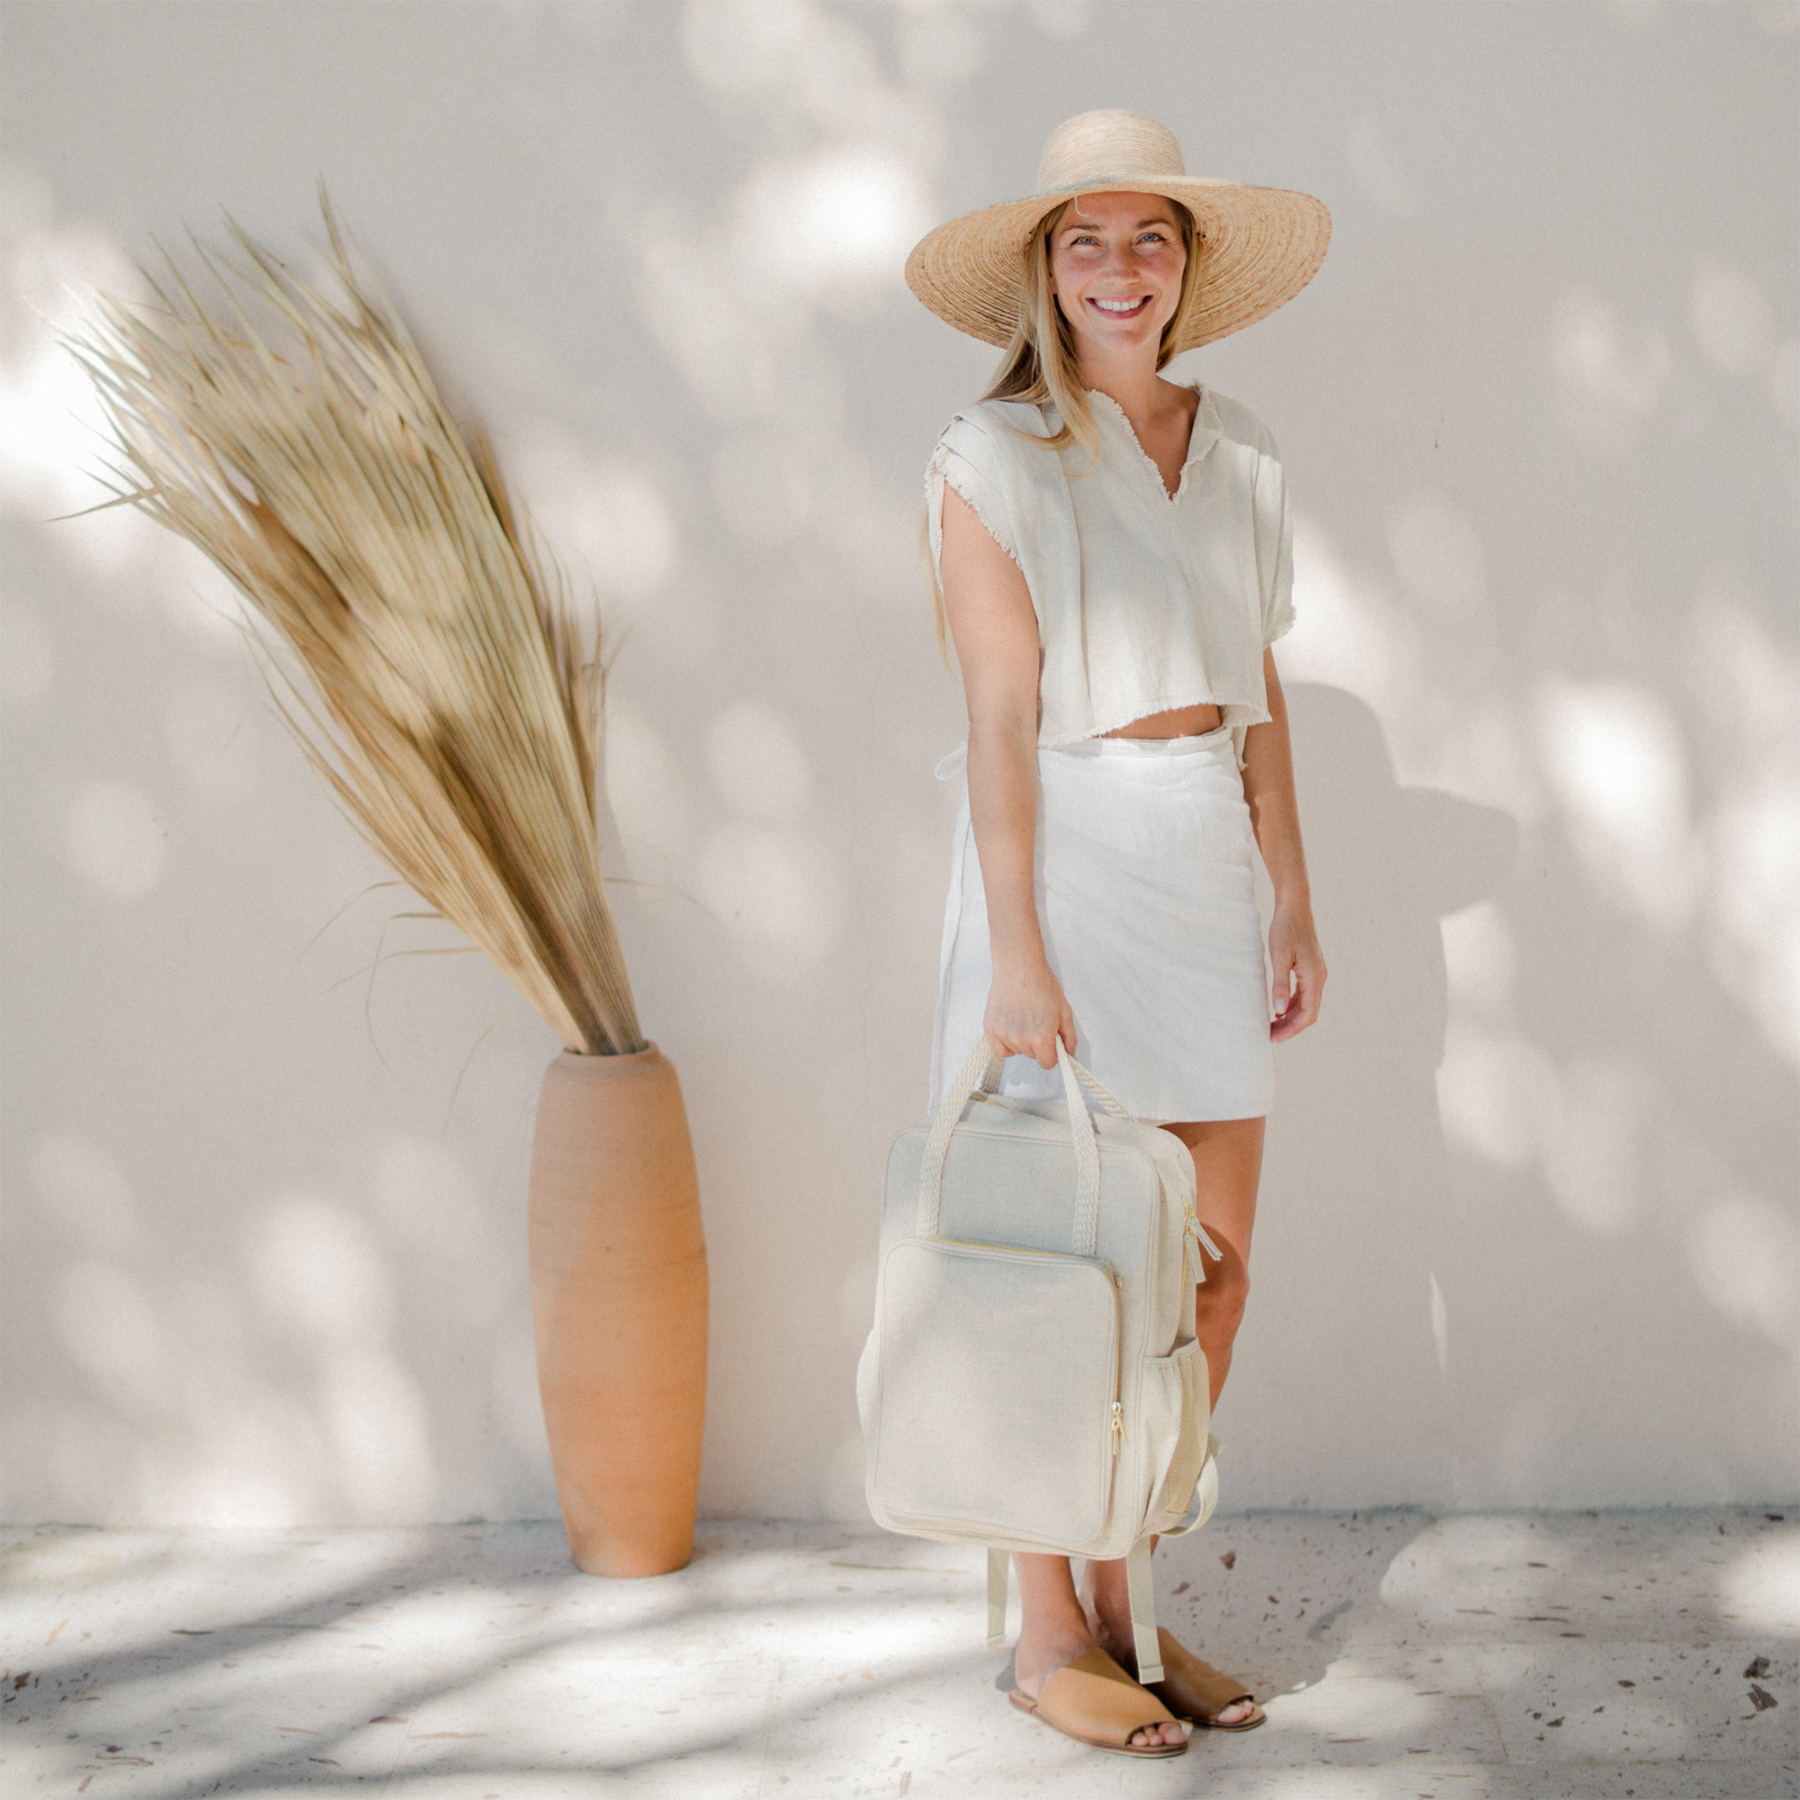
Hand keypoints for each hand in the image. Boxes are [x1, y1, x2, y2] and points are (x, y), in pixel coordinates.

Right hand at [984, 957, 1076, 1069]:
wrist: (1019, 966)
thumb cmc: (1042, 984)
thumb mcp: (1064, 1010)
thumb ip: (1069, 1037)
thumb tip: (1069, 1055)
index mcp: (1042, 1038)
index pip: (1048, 1063)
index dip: (1052, 1053)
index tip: (1050, 1041)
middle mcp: (1021, 1040)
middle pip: (1032, 1056)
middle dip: (1037, 1044)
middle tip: (1036, 1021)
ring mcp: (1004, 1035)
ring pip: (1017, 1051)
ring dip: (1021, 1042)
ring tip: (1023, 1018)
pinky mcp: (990, 1029)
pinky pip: (1000, 1050)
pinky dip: (1005, 1044)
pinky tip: (1011, 1027)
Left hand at [1269, 907, 1324, 1041]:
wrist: (1295, 907)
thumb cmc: (1286, 929)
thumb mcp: (1279, 957)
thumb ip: (1279, 984)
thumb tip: (1277, 1010)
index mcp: (1314, 977)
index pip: (1308, 1013)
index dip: (1292, 1029)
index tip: (1275, 1038)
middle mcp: (1319, 978)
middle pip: (1307, 1012)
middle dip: (1290, 1027)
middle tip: (1270, 1037)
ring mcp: (1315, 974)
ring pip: (1305, 1004)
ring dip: (1289, 1017)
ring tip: (1271, 1026)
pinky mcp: (1309, 969)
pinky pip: (1302, 994)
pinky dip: (1290, 1004)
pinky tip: (1276, 1009)